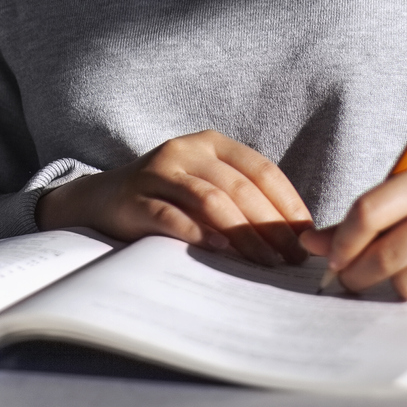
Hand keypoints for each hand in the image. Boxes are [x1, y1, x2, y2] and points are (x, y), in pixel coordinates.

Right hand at [36, 130, 314, 266]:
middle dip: (270, 226)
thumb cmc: (165, 199)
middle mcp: (186, 151)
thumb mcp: (205, 187)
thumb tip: (292, 239)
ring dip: (243, 234)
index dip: (288, 204)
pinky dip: (198, 234)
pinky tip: (219, 251)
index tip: (307, 238)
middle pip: (239, 187)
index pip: (262, 170)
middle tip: (289, 260)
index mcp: (212, 144)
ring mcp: (158, 172)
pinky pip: (171, 216)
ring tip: (264, 262)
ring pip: (211, 200)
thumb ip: (241, 200)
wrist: (99, 200)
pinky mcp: (135, 199)